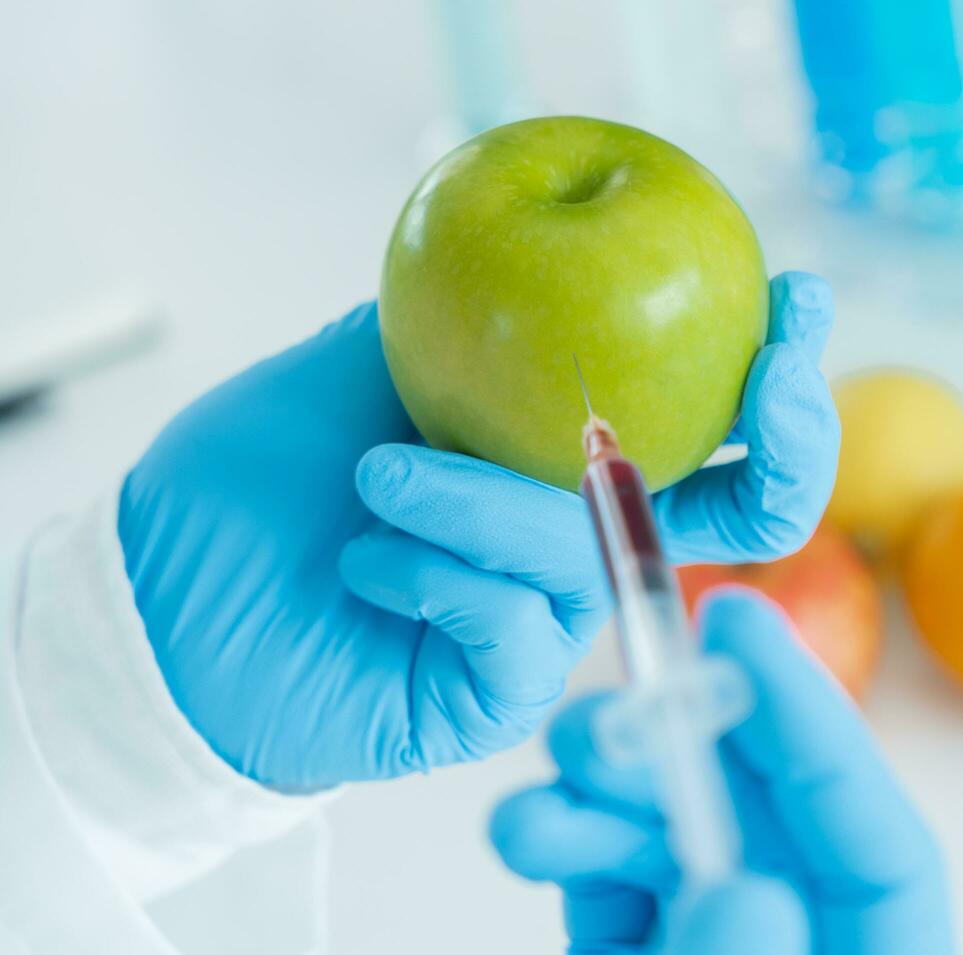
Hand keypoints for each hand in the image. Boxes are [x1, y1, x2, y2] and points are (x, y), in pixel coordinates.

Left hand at [118, 273, 837, 788]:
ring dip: (482, 502)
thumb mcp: (358, 357)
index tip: (796, 298)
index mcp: (567, 459)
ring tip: (373, 476)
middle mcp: (579, 538)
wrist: (163, 601)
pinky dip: (438, 574)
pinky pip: (519, 627)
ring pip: (592, 551)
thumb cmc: (255, 479)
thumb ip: (461, 319)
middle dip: (786, 443)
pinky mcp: (501, 694)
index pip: (711, 422)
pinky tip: (363, 560)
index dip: (779, 371)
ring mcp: (550, 623)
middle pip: (743, 514)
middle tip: (772, 380)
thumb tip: (544, 249)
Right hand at [490, 590, 960, 954]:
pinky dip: (571, 846)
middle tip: (618, 699)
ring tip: (549, 785)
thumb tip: (751, 888)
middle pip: (775, 825)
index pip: (883, 847)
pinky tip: (532, 828)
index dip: (818, 725)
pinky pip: (616, 889)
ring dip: (611, 796)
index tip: (738, 621)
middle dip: (690, 747)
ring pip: (683, 847)